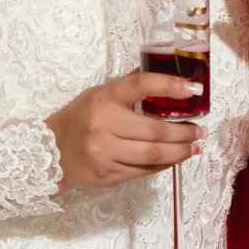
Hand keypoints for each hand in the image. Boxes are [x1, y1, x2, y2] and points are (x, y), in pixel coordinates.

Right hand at [47, 71, 201, 190]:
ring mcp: (105, 153)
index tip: (194, 89)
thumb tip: (163, 73)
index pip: (140, 85)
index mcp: (103, 99)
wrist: (49, 152)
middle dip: (184, 132)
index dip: (169, 85)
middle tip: (200, 130)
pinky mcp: (108, 175)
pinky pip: (144, 171)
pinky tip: (174, 158)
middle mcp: (104, 126)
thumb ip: (129, 86)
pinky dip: (163, 165)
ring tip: (194, 147)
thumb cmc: (79, 119)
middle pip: (155, 130)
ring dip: (180, 152)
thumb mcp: (98, 95)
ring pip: (154, 155)